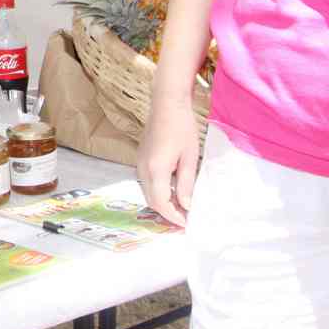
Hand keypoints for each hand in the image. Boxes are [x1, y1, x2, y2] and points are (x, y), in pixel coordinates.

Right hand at [135, 93, 200, 226]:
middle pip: (151, 201)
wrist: (167, 104)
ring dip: (162, 202)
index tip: (186, 223)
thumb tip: (186, 205)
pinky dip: (158, 191)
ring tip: (181, 206)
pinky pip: (147, 182)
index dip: (173, 216)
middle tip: (185, 218)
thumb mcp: (190, 158)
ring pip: (148, 192)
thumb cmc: (182, 127)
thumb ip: (186, 184)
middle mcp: (143, 168)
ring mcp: (139, 163)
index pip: (161, 203)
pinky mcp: (140, 158)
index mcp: (156, 169)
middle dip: (167, 213)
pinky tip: (173, 190)